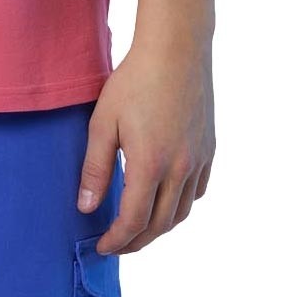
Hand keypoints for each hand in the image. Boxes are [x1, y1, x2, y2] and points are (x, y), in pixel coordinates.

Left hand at [76, 38, 214, 254]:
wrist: (176, 50)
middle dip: (137, 241)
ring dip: (160, 227)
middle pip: (160, 224)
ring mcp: (199, 160)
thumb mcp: (103, 122)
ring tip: (139, 228)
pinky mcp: (209, 148)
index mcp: (150, 165)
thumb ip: (95, 168)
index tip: (102, 246)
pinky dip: (181, 205)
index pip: (134, 221)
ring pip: (182, 211)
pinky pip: (198, 190)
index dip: (117, 240)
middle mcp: (180, 169)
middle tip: (117, 244)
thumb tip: (87, 207)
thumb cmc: (134, 81)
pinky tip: (167, 199)